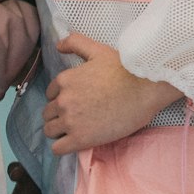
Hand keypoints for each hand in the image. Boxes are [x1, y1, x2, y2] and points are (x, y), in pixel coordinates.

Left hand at [42, 33, 182, 155]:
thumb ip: (75, 43)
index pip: (51, 94)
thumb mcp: (97, 50)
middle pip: (48, 113)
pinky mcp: (80, 139)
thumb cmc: (124, 68)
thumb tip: (58, 45)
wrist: (144, 89)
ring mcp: (70, 121)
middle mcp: (62, 101)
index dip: (62, 99)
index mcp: (64, 80)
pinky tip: (72, 144)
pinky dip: (62, 147)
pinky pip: (58, 149)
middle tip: (77, 117)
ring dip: (59, 131)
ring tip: (75, 131)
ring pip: (49, 131)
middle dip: (59, 115)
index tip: (76, 102)